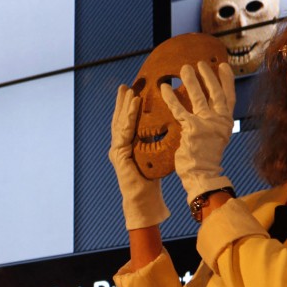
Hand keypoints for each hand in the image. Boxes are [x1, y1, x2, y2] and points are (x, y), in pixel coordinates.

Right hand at [109, 84, 169, 229]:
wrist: (144, 200)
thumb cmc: (152, 180)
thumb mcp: (156, 155)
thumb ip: (156, 142)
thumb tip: (170, 128)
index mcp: (127, 146)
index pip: (127, 123)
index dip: (128, 108)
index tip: (132, 92)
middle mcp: (119, 146)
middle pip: (119, 119)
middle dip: (121, 102)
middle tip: (125, 86)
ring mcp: (116, 149)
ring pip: (119, 122)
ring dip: (124, 105)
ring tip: (129, 90)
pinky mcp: (118, 153)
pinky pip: (124, 131)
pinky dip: (129, 116)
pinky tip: (133, 105)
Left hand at [160, 61, 234, 203]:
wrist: (202, 174)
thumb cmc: (205, 157)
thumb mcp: (214, 136)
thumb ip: (213, 121)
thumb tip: (209, 107)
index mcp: (226, 123)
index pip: (229, 97)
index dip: (227, 80)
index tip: (223, 65)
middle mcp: (220, 121)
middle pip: (216, 93)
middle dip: (208, 76)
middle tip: (201, 63)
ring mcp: (207, 124)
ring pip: (199, 97)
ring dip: (191, 81)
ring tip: (184, 68)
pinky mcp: (192, 128)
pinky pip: (179, 109)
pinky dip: (171, 97)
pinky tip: (164, 87)